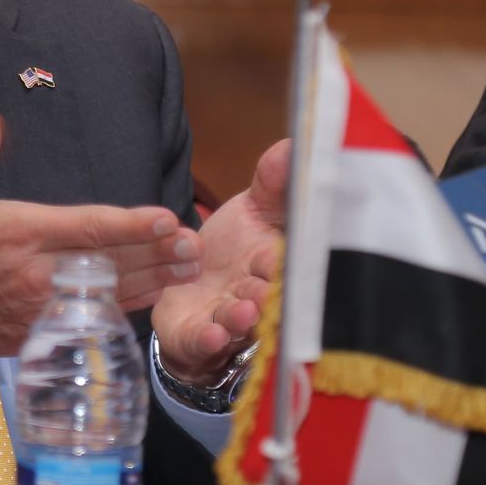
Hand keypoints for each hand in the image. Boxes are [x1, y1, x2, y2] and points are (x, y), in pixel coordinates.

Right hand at [0, 105, 200, 405]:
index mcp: (19, 234)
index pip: (87, 228)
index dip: (131, 224)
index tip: (165, 217)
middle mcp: (37, 274)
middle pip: (110, 263)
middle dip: (156, 253)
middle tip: (194, 243)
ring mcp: (40, 307)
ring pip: (107, 293)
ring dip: (151, 280)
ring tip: (187, 267)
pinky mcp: (39, 330)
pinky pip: (90, 317)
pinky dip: (124, 306)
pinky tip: (151, 295)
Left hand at [152, 138, 290, 384]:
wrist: (189, 285)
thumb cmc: (233, 248)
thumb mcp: (255, 208)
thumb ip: (274, 182)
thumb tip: (296, 144)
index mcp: (274, 263)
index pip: (287, 262)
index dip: (288, 260)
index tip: (286, 253)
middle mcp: (256, 296)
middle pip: (267, 296)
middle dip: (268, 293)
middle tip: (267, 288)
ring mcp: (226, 318)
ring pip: (238, 321)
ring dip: (242, 318)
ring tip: (243, 310)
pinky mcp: (195, 334)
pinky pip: (202, 340)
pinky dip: (208, 340)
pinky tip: (211, 334)